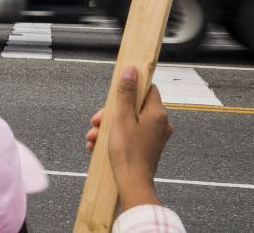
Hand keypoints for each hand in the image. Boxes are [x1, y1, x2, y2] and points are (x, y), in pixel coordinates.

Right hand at [85, 65, 172, 209]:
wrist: (132, 184)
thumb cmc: (127, 152)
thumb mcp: (121, 118)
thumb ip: (125, 93)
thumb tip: (131, 69)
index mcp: (157, 113)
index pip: (146, 89)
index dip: (129, 89)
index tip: (114, 94)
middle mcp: (160, 123)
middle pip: (133, 106)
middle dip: (110, 113)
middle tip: (96, 122)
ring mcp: (155, 136)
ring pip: (128, 121)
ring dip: (108, 127)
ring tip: (93, 137)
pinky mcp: (148, 146)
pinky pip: (130, 134)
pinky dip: (114, 136)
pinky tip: (98, 144)